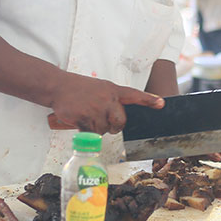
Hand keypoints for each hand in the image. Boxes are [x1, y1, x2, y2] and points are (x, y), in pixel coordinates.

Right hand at [46, 73, 163, 134]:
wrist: (58, 87)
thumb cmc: (79, 89)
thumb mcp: (100, 88)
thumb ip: (112, 99)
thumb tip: (119, 117)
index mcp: (113, 91)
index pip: (134, 95)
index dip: (149, 100)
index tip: (161, 104)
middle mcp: (107, 99)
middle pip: (120, 122)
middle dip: (114, 126)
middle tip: (103, 120)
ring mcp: (96, 109)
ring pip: (104, 130)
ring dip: (96, 128)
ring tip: (87, 115)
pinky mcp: (85, 118)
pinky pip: (92, 133)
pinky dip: (86, 131)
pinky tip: (80, 120)